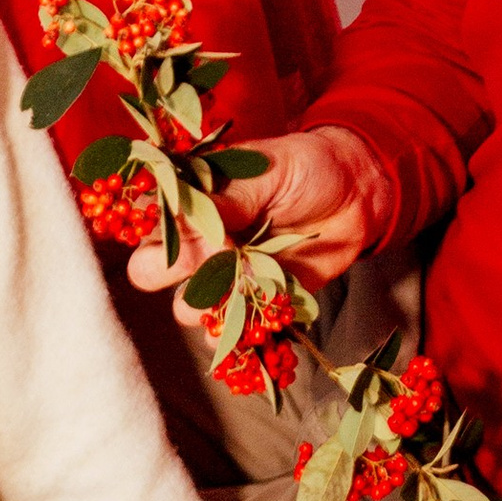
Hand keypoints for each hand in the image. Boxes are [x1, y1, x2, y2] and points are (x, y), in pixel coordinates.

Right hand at [127, 125, 395, 312]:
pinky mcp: (252, 303)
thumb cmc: (306, 167)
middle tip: (212, 251)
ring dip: (209, 300)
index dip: (147, 224)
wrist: (355, 196)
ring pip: (185, 308)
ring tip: (246, 274)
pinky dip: (242, 330)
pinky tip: (265, 307)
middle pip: (148, 269)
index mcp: (191, 197)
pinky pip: (230, 333)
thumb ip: (229, 195)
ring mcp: (221, 275)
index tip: (173, 221)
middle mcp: (196, 239)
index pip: (146, 216)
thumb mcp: (268, 170)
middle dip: (167, 269)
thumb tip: (185, 208)